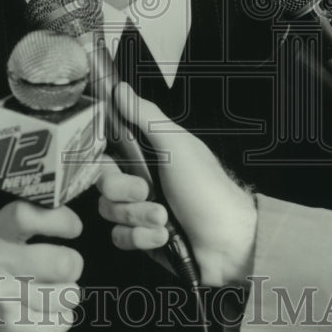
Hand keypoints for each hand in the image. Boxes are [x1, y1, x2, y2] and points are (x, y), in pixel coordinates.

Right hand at [0, 202, 82, 331]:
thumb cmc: (2, 276)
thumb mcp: (7, 241)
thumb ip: (35, 222)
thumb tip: (72, 218)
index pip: (25, 215)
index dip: (58, 220)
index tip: (74, 228)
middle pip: (62, 262)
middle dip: (73, 267)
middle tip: (65, 270)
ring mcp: (0, 294)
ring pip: (66, 295)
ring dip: (65, 298)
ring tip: (48, 298)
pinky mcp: (11, 325)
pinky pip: (61, 321)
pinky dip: (58, 322)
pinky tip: (38, 319)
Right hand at [97, 83, 256, 286]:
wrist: (228, 242)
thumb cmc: (209, 190)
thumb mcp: (177, 146)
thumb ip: (146, 116)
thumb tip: (122, 89)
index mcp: (149, 154)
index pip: (107, 150)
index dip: (104, 159)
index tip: (117, 163)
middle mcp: (142, 179)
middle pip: (103, 182)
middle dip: (124, 191)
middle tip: (147, 191)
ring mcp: (140, 209)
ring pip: (109, 211)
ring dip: (137, 216)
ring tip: (164, 217)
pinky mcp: (141, 237)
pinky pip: (120, 237)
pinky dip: (142, 237)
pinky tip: (163, 235)